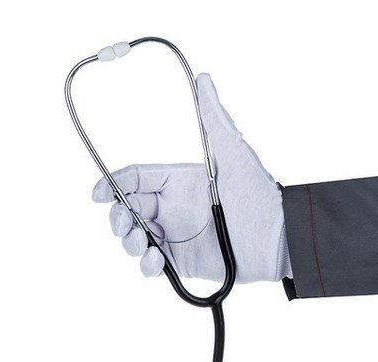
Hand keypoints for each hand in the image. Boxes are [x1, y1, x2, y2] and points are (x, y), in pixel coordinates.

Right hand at [92, 74, 288, 282]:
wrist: (280, 239)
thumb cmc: (260, 194)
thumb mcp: (234, 153)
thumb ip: (214, 119)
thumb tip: (204, 79)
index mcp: (178, 182)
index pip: (136, 180)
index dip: (112, 185)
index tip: (98, 194)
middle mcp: (173, 208)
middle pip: (128, 210)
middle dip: (117, 217)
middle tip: (124, 222)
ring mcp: (177, 237)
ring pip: (135, 238)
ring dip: (129, 241)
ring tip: (142, 243)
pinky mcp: (183, 263)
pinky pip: (153, 266)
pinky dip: (147, 265)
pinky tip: (155, 261)